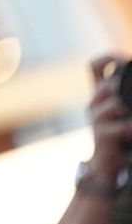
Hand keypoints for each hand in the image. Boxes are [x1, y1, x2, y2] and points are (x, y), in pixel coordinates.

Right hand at [88, 55, 131, 173]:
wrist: (105, 164)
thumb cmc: (118, 135)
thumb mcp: (120, 111)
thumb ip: (124, 95)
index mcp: (99, 94)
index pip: (95, 67)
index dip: (108, 59)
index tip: (125, 59)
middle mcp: (94, 103)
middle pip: (106, 85)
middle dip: (121, 88)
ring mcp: (97, 119)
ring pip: (114, 104)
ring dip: (125, 108)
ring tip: (129, 115)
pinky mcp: (103, 136)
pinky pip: (121, 127)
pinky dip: (130, 128)